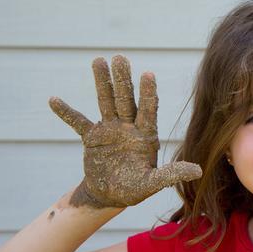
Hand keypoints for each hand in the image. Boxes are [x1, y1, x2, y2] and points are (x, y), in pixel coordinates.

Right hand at [49, 55, 201, 207]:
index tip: (148, 74)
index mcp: (146, 135)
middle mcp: (129, 127)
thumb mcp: (153, 183)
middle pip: (126, 99)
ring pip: (106, 101)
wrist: (111, 195)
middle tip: (120, 57)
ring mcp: (110, 130)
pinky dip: (66, 112)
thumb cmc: (135, 188)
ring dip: (102, 82)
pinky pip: (78, 122)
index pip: (148, 109)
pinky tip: (54, 100)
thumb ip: (172, 174)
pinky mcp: (92, 138)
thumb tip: (198, 171)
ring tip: (98, 60)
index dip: (148, 93)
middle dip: (123, 79)